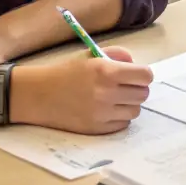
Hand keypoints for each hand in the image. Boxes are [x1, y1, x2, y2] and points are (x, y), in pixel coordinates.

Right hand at [13, 47, 153, 133]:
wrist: (40, 95)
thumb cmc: (66, 72)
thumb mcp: (91, 56)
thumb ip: (117, 55)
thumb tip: (135, 64)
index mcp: (106, 71)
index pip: (145, 76)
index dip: (143, 75)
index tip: (138, 75)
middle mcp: (107, 93)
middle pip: (143, 94)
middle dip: (137, 89)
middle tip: (126, 87)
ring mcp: (102, 113)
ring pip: (135, 111)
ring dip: (129, 104)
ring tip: (116, 99)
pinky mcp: (97, 129)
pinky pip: (123, 124)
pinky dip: (120, 117)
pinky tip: (108, 110)